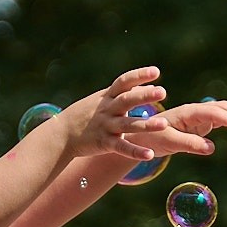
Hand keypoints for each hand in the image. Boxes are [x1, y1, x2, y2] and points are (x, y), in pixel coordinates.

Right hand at [56, 68, 171, 161]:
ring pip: (128, 124)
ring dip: (146, 124)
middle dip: (144, 96)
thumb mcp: (102, 100)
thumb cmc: (85, 114)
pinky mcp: (104, 143)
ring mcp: (105, 126)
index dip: (139, 75)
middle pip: (127, 100)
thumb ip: (124, 94)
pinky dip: (135, 152)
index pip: (123, 82)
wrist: (61, 134)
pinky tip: (150, 155)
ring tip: (164, 124)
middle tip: (162, 91)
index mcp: (107, 97)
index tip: (156, 71)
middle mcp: (107, 109)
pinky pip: (121, 148)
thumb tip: (148, 87)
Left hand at [116, 97, 226, 159]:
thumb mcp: (168, 142)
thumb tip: (212, 148)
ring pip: (223, 109)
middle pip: (221, 108)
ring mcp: (198, 115)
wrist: (140, 134)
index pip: (212, 112)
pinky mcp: (200, 122)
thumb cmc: (152, 137)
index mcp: (186, 113)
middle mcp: (194, 110)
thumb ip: (189, 144)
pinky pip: (220, 117)